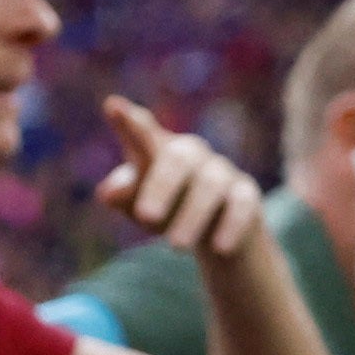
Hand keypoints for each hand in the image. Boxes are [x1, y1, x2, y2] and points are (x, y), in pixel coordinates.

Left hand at [97, 96, 267, 268]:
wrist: (217, 234)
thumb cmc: (168, 210)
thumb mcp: (140, 206)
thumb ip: (124, 196)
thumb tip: (108, 193)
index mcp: (158, 150)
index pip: (142, 132)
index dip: (129, 122)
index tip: (114, 107)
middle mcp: (191, 154)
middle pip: (178, 157)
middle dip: (162, 186)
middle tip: (146, 217)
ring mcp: (221, 172)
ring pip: (210, 185)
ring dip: (192, 216)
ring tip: (175, 247)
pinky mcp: (246, 195)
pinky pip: (242, 206)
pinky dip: (230, 226)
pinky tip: (218, 248)